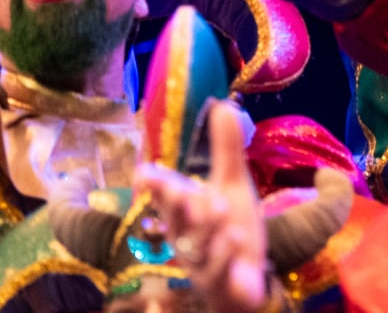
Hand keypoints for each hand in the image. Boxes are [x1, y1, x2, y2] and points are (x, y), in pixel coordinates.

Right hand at [141, 101, 268, 312]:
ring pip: (196, 245)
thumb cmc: (230, 229)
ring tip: (223, 212)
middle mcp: (184, 236)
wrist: (243, 279)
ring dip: (208, 229)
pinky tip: (235, 238)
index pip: (163, 194)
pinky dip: (224, 255)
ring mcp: (198, 263)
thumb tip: (225, 104)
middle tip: (184, 191)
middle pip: (174, 219)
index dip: (154, 185)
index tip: (144, 173)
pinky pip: (215, 271)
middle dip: (177, 205)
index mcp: (183, 210)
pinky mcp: (216, 283)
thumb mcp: (231, 185)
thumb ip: (225, 150)